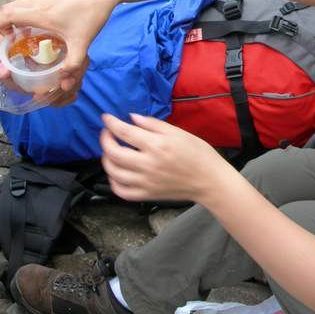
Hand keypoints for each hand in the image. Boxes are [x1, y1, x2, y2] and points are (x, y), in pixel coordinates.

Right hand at [0, 0, 120, 92]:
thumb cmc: (93, 13)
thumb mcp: (83, 43)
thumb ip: (72, 64)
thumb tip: (64, 82)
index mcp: (39, 13)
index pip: (5, 16)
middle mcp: (37, 1)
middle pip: (7, 8)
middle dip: (0, 23)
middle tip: (5, 39)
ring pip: (18, 3)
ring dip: (12, 16)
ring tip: (19, 33)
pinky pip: (29, 0)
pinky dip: (24, 11)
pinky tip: (38, 23)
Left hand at [99, 113, 231, 202]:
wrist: (209, 180)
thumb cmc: (198, 153)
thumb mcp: (178, 132)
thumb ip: (153, 124)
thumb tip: (132, 118)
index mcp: (157, 146)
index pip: (125, 132)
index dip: (111, 123)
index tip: (106, 118)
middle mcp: (148, 165)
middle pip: (113, 153)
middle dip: (105, 140)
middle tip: (107, 133)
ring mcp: (146, 182)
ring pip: (113, 172)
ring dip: (106, 159)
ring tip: (110, 152)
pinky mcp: (147, 195)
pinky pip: (121, 191)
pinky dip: (113, 181)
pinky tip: (117, 173)